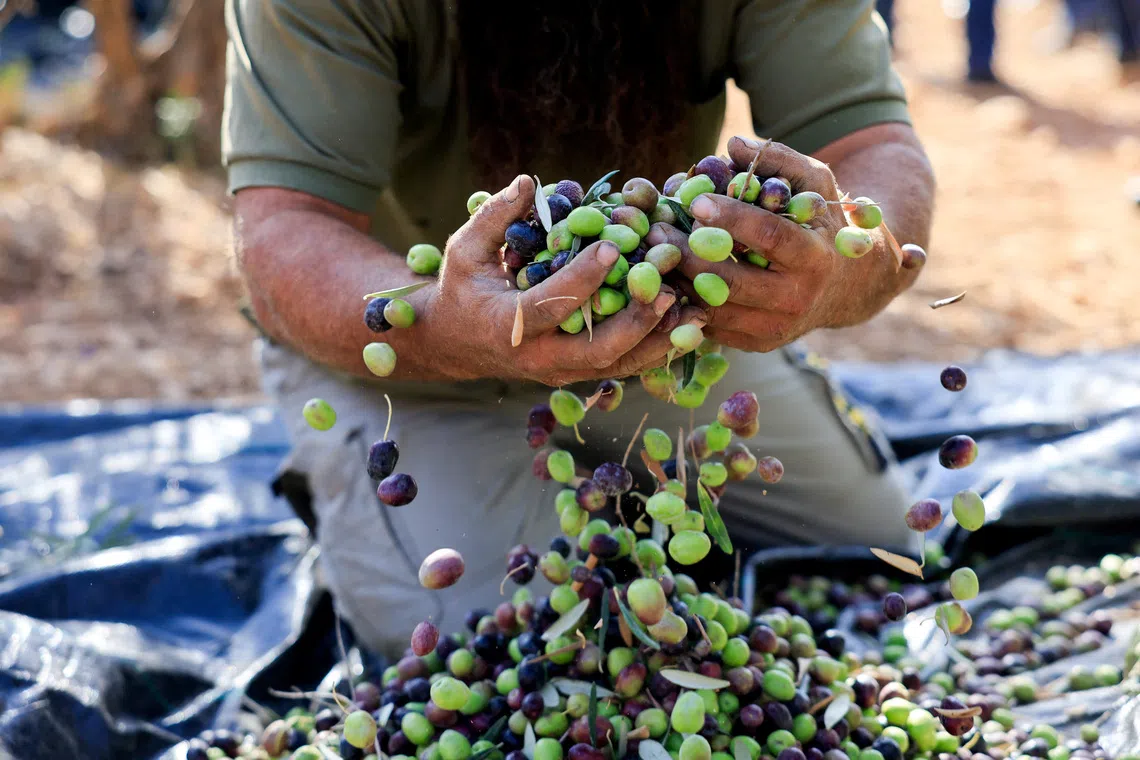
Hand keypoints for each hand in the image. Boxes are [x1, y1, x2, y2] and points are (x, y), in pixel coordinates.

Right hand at [423, 175, 704, 385]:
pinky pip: (623, 367)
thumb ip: (495, 217)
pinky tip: (688, 325)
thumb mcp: (466, 249)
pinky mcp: (579, 374)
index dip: (585, 276)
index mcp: (507, 326)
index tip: (616, 245)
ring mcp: (561, 372)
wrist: (454, 343)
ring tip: (696, 310)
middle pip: (597, 350)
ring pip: (618, 365)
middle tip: (668, 287)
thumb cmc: (462, 288)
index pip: (552, 304)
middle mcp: (538, 358)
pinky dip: (657, 349)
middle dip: (636, 320)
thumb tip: (529, 183)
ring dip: (659, 340)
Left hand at [647, 136, 897, 351]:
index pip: (769, 237)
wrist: (847, 286)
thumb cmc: (823, 226)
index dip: (731, 219)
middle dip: (688, 254)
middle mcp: (796, 299)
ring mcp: (775, 328)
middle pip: (731, 280)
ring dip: (677, 280)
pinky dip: (684, 302)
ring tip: (652, 251)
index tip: (696, 202)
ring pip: (714, 308)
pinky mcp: (756, 344)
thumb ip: (780, 161)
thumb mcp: (815, 186)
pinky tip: (665, 277)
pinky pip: (710, 326)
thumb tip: (734, 144)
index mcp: (814, 258)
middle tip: (656, 229)